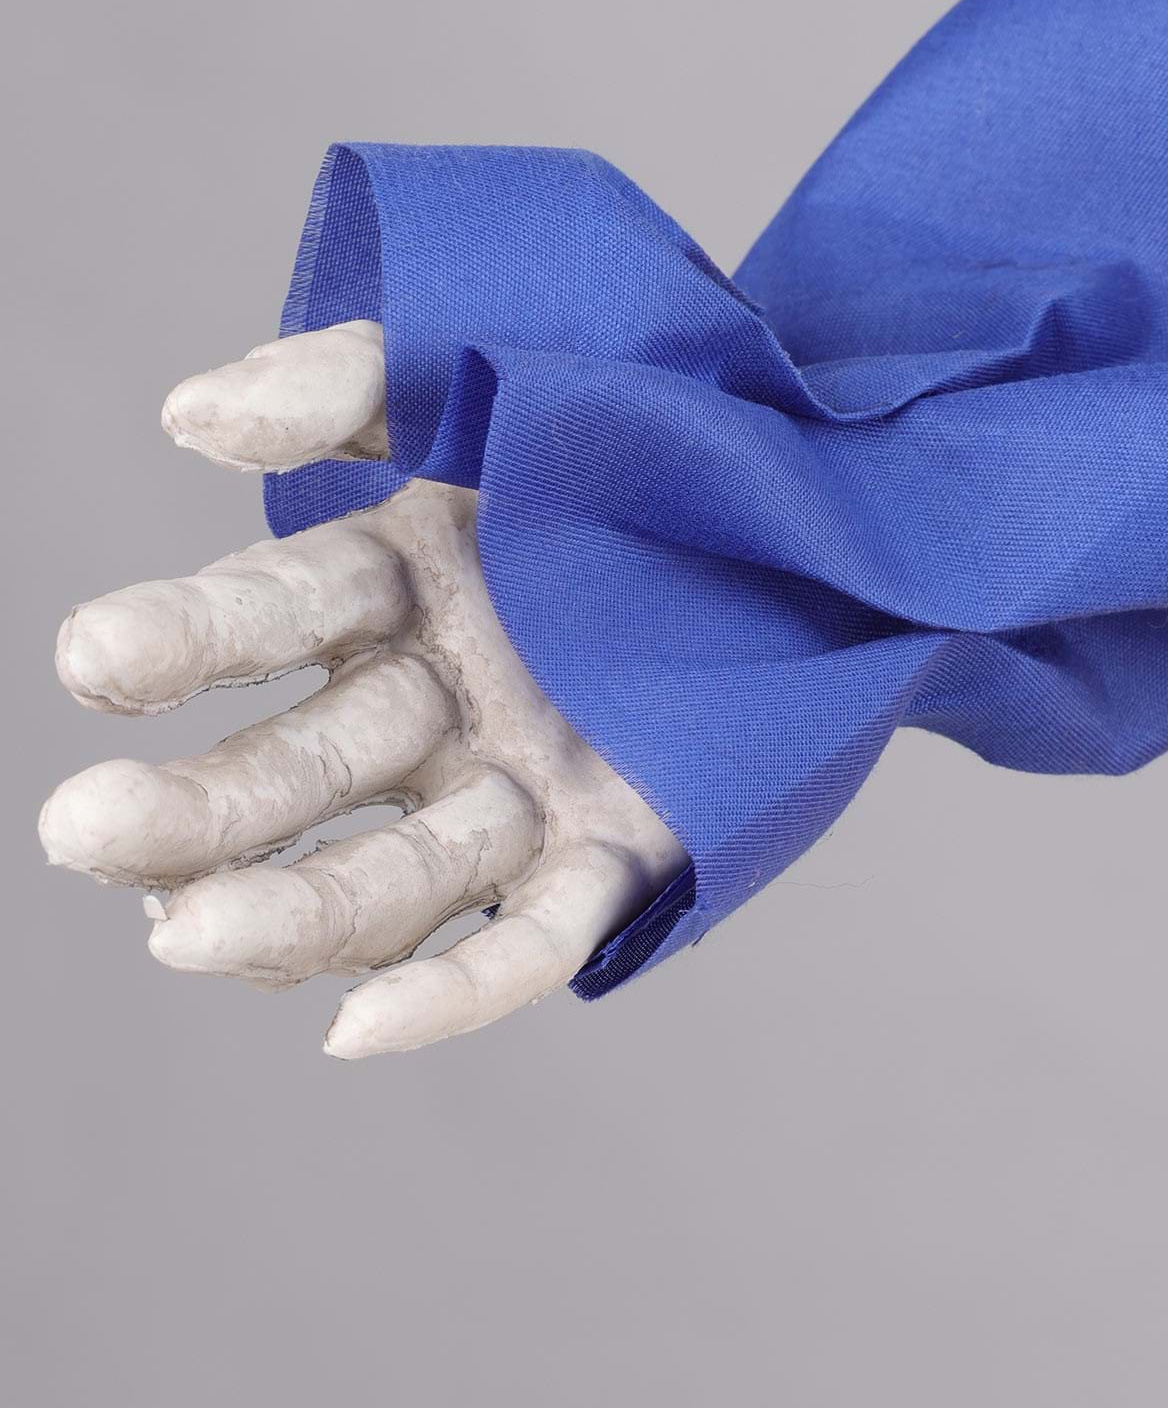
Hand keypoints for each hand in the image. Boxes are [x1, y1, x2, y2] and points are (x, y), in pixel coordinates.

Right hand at [39, 323, 687, 1056]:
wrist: (840, 505)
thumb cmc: (649, 431)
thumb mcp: (499, 378)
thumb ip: (350, 382)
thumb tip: (190, 412)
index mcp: (398, 588)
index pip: (271, 618)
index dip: (183, 639)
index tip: (91, 657)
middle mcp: (440, 703)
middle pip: (301, 770)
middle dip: (194, 807)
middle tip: (86, 827)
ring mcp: (523, 789)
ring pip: (389, 877)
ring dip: (287, 914)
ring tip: (187, 933)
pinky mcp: (621, 856)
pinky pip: (530, 940)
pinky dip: (455, 992)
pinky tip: (360, 1030)